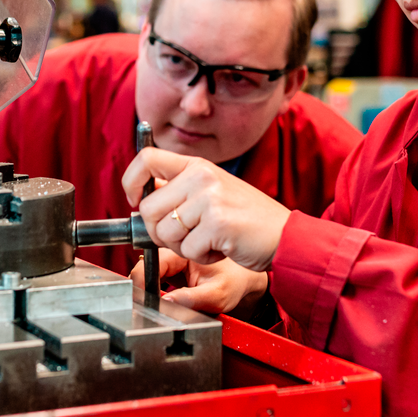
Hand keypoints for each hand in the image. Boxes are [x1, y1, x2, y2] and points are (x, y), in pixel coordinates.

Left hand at [122, 148, 289, 271]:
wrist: (286, 235)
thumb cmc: (248, 220)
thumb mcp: (213, 192)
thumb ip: (181, 190)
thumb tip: (142, 199)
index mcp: (197, 165)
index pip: (146, 159)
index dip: (131, 183)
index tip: (136, 201)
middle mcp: (201, 177)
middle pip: (148, 209)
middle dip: (160, 233)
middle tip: (187, 237)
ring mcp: (209, 198)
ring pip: (165, 233)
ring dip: (184, 248)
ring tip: (210, 241)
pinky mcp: (217, 223)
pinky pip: (188, 250)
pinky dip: (202, 257)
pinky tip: (221, 249)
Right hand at [130, 250, 268, 315]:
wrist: (245, 275)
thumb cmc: (236, 280)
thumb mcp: (219, 294)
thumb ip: (192, 299)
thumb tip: (164, 302)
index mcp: (185, 248)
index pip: (151, 261)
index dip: (144, 282)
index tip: (147, 299)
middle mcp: (175, 247)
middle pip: (144, 264)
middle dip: (145, 285)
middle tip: (162, 301)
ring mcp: (171, 253)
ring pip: (146, 269)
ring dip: (149, 284)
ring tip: (169, 297)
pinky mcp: (170, 261)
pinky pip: (152, 271)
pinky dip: (154, 284)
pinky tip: (168, 293)